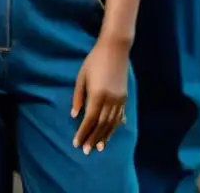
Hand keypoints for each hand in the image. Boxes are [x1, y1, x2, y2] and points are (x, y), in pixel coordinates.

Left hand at [72, 38, 129, 154]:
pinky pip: (120, 116)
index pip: (89, 120)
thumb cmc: (93, 60)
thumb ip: (78, 97)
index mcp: (97, 95)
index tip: (77, 143)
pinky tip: (111, 133)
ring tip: (99, 147)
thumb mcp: (81, 77)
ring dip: (105, 136)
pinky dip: (115, 127)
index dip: (83, 133)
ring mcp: (119, 100)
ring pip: (112, 123)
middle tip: (86, 151)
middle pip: (101, 125)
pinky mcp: (125, 97)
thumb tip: (74, 115)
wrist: (115, 49)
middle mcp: (110, 101)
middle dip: (93, 138)